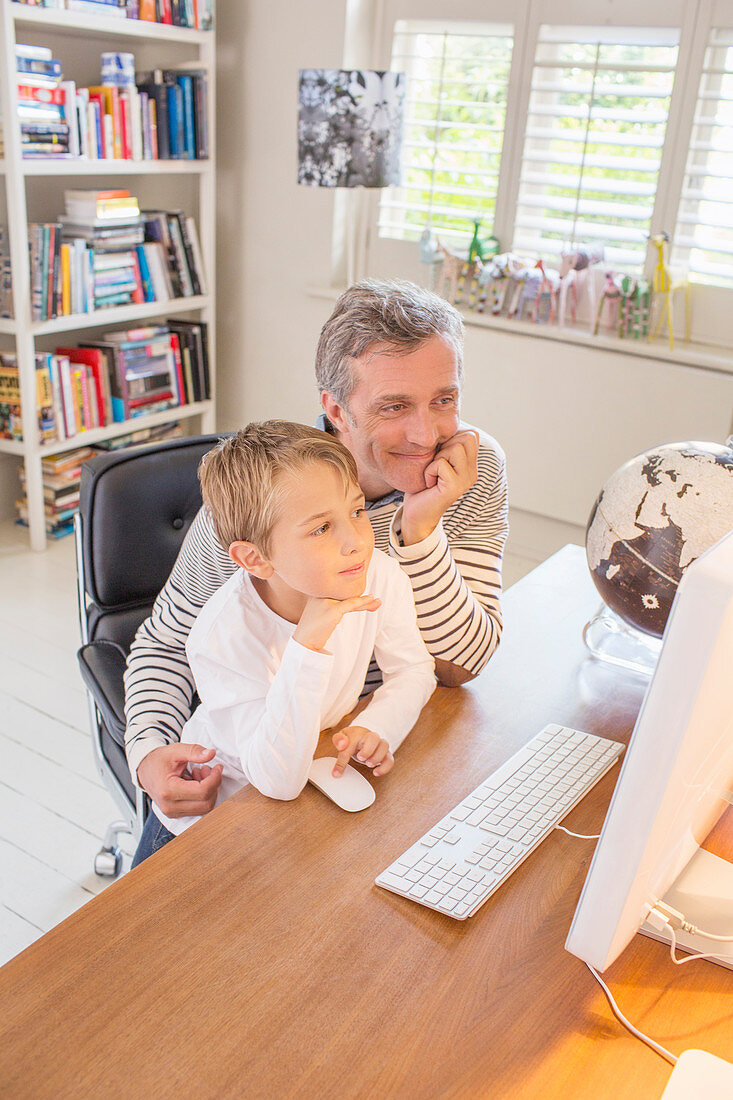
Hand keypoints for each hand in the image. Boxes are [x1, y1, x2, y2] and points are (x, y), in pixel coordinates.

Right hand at [136, 743, 222, 817]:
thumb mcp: (175, 750)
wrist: (144, 770)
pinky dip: (203, 797)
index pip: (203, 791)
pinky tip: (196, 783)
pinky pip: (198, 809)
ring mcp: (172, 813)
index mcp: (168, 791)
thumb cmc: (158, 760)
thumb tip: (211, 754)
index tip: (218, 767)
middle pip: (206, 802)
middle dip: (213, 785)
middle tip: (208, 769)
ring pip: (204, 808)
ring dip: (209, 791)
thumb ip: (194, 751)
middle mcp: (170, 806)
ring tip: (199, 774)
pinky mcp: (176, 814)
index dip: (215, 779)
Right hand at [293, 593, 380, 652]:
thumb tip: (348, 604)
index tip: (364, 596)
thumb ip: (331, 605)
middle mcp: (320, 592)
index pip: (339, 588)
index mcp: (316, 590)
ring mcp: (326, 600)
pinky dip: (363, 602)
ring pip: (350, 598)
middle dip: (361, 596)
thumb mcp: (320, 613)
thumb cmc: (312, 630)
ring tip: (377, 602)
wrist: (304, 642)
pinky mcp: (332, 610)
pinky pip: (351, 604)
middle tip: (375, 600)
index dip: (352, 591)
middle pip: (345, 592)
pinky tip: (371, 600)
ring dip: (366, 601)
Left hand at [331, 725, 393, 777]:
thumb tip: (342, 744)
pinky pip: (390, 759)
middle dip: (368, 749)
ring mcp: (379, 745)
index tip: (337, 772)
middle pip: (374, 737)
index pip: (351, 742)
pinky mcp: (386, 754)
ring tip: (368, 765)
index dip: (343, 758)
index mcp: (358, 733)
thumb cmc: (352, 738)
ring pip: (385, 746)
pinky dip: (385, 767)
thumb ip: (338, 740)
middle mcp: (371, 737)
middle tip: (360, 758)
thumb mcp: (342, 737)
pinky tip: (376, 772)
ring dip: (377, 757)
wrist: (364, 736)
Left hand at [401, 430, 478, 544]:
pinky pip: (441, 464)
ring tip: (433, 474)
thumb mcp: (436, 459)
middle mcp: (472, 472)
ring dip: (437, 458)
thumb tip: (443, 422)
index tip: (439, 456)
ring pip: (456, 448)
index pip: (471, 435)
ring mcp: (466, 480)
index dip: (451, 438)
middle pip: (466, 437)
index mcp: (470, 465)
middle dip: (445, 446)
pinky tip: (429, 483)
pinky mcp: (455, 487)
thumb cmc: (423, 484)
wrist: (417, 513)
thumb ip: (446, 445)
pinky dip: (429, 470)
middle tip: (436, 465)